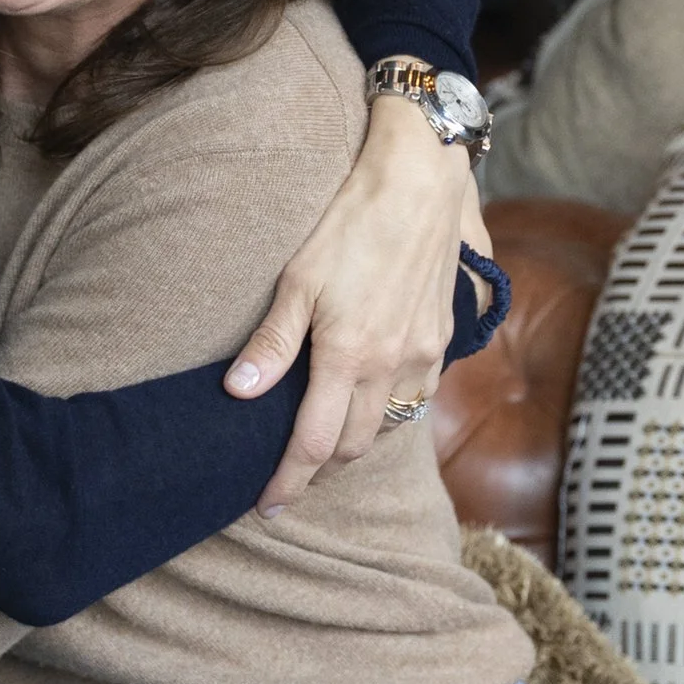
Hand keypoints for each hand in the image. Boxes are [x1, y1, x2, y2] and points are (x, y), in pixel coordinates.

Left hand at [228, 83, 481, 513]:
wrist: (421, 179)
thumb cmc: (351, 220)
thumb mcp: (299, 278)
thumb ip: (272, 342)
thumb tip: (239, 394)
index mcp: (350, 356)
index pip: (316, 444)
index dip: (290, 480)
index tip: (268, 505)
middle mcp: (393, 364)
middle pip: (355, 445)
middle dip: (321, 470)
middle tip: (290, 478)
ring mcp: (425, 353)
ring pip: (390, 424)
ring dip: (357, 442)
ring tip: (326, 444)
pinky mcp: (444, 335)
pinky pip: (418, 394)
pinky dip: (390, 410)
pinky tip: (370, 398)